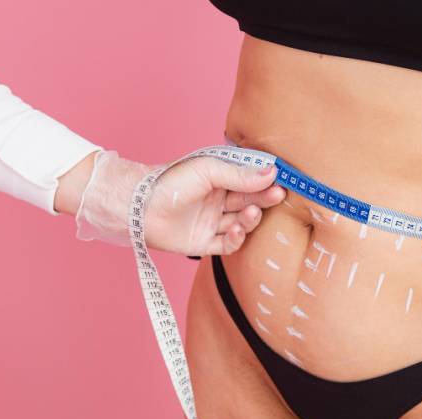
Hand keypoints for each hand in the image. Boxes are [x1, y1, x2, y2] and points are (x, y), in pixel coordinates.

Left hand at [75, 150, 285, 254]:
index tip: (282, 179)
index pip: (249, 179)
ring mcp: (211, 222)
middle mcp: (217, 201)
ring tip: (251, 213)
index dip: (266, 180)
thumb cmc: (170, 182)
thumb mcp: (208, 170)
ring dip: (250, 219)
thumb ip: (239, 175)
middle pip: (248, 201)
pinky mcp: (203, 243)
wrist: (138, 207)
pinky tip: (238, 229)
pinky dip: (236, 238)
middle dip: (263, 199)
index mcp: (219, 179)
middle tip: (278, 195)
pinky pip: (227, 244)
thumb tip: (272, 172)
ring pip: (240, 223)